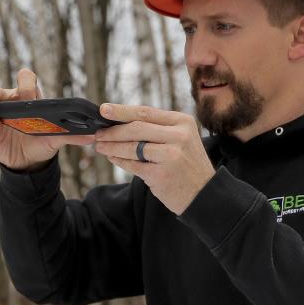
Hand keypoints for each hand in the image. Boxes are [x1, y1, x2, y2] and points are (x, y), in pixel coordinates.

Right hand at [0, 68, 95, 170]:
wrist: (30, 162)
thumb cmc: (42, 142)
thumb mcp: (56, 138)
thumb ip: (71, 136)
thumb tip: (93, 136)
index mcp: (29, 99)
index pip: (26, 82)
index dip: (25, 81)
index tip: (26, 89)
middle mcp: (12, 103)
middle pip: (1, 91)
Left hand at [93, 103, 214, 214]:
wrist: (205, 195)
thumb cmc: (188, 165)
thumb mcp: (182, 140)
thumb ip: (157, 129)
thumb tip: (121, 122)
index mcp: (183, 122)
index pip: (146, 112)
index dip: (121, 111)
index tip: (103, 109)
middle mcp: (179, 136)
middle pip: (136, 128)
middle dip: (113, 131)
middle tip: (98, 133)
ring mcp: (171, 155)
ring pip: (132, 147)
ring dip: (112, 146)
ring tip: (100, 146)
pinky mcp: (161, 175)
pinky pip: (133, 165)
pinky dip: (120, 161)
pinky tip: (112, 158)